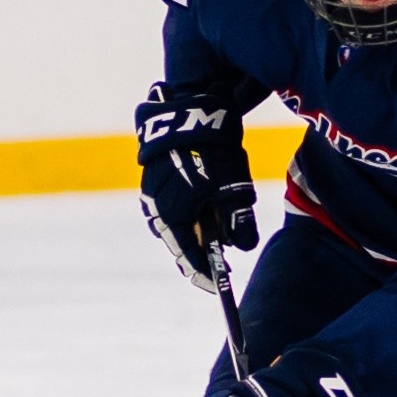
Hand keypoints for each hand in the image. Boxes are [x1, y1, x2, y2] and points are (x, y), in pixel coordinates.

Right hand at [135, 81, 257, 289]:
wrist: (188, 110)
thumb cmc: (210, 152)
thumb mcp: (232, 188)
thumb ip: (239, 220)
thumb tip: (244, 246)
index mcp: (171, 217)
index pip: (188, 257)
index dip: (205, 273)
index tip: (219, 285)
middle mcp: (156, 209)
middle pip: (181, 242)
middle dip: (203, 252)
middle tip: (224, 261)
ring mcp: (153, 193)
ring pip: (178, 223)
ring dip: (198, 230)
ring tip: (221, 230)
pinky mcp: (156, 179)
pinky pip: (175, 206)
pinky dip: (192, 212)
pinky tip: (209, 206)